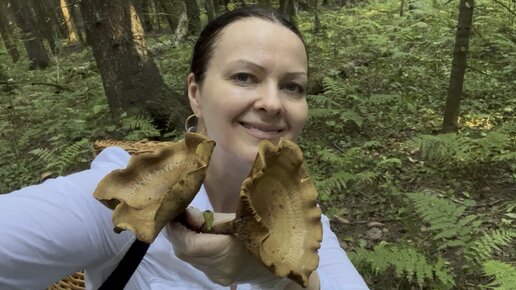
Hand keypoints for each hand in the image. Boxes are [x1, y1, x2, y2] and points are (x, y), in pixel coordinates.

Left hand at [165, 207, 289, 288]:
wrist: (277, 261)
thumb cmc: (261, 232)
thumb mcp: (239, 219)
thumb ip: (209, 220)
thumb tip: (184, 213)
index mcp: (227, 252)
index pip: (189, 245)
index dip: (177, 229)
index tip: (174, 212)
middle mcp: (218, 269)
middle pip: (184, 252)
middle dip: (177, 232)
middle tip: (177, 213)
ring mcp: (216, 276)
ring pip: (187, 257)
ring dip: (182, 239)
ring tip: (186, 221)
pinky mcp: (214, 278)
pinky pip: (195, 261)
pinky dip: (191, 247)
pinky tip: (196, 235)